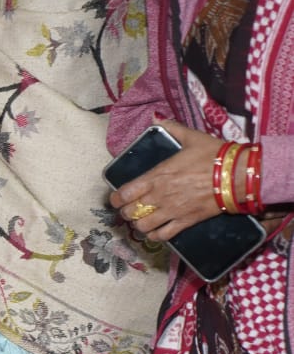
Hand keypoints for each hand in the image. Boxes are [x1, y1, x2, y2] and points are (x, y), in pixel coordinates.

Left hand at [111, 119, 226, 240]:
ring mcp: (171, 211)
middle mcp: (159, 196)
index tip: (117, 198)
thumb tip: (155, 117)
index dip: (116, 198)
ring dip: (139, 225)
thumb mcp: (191, 138)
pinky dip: (155, 236)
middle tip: (132, 208)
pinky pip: (162, 236)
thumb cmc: (214, 155)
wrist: (238, 174)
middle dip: (127, 212)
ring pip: (142, 227)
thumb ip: (171, 128)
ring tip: (144, 219)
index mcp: (156, 176)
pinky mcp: (185, 222)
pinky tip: (157, 230)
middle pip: (129, 212)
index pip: (123, 193)